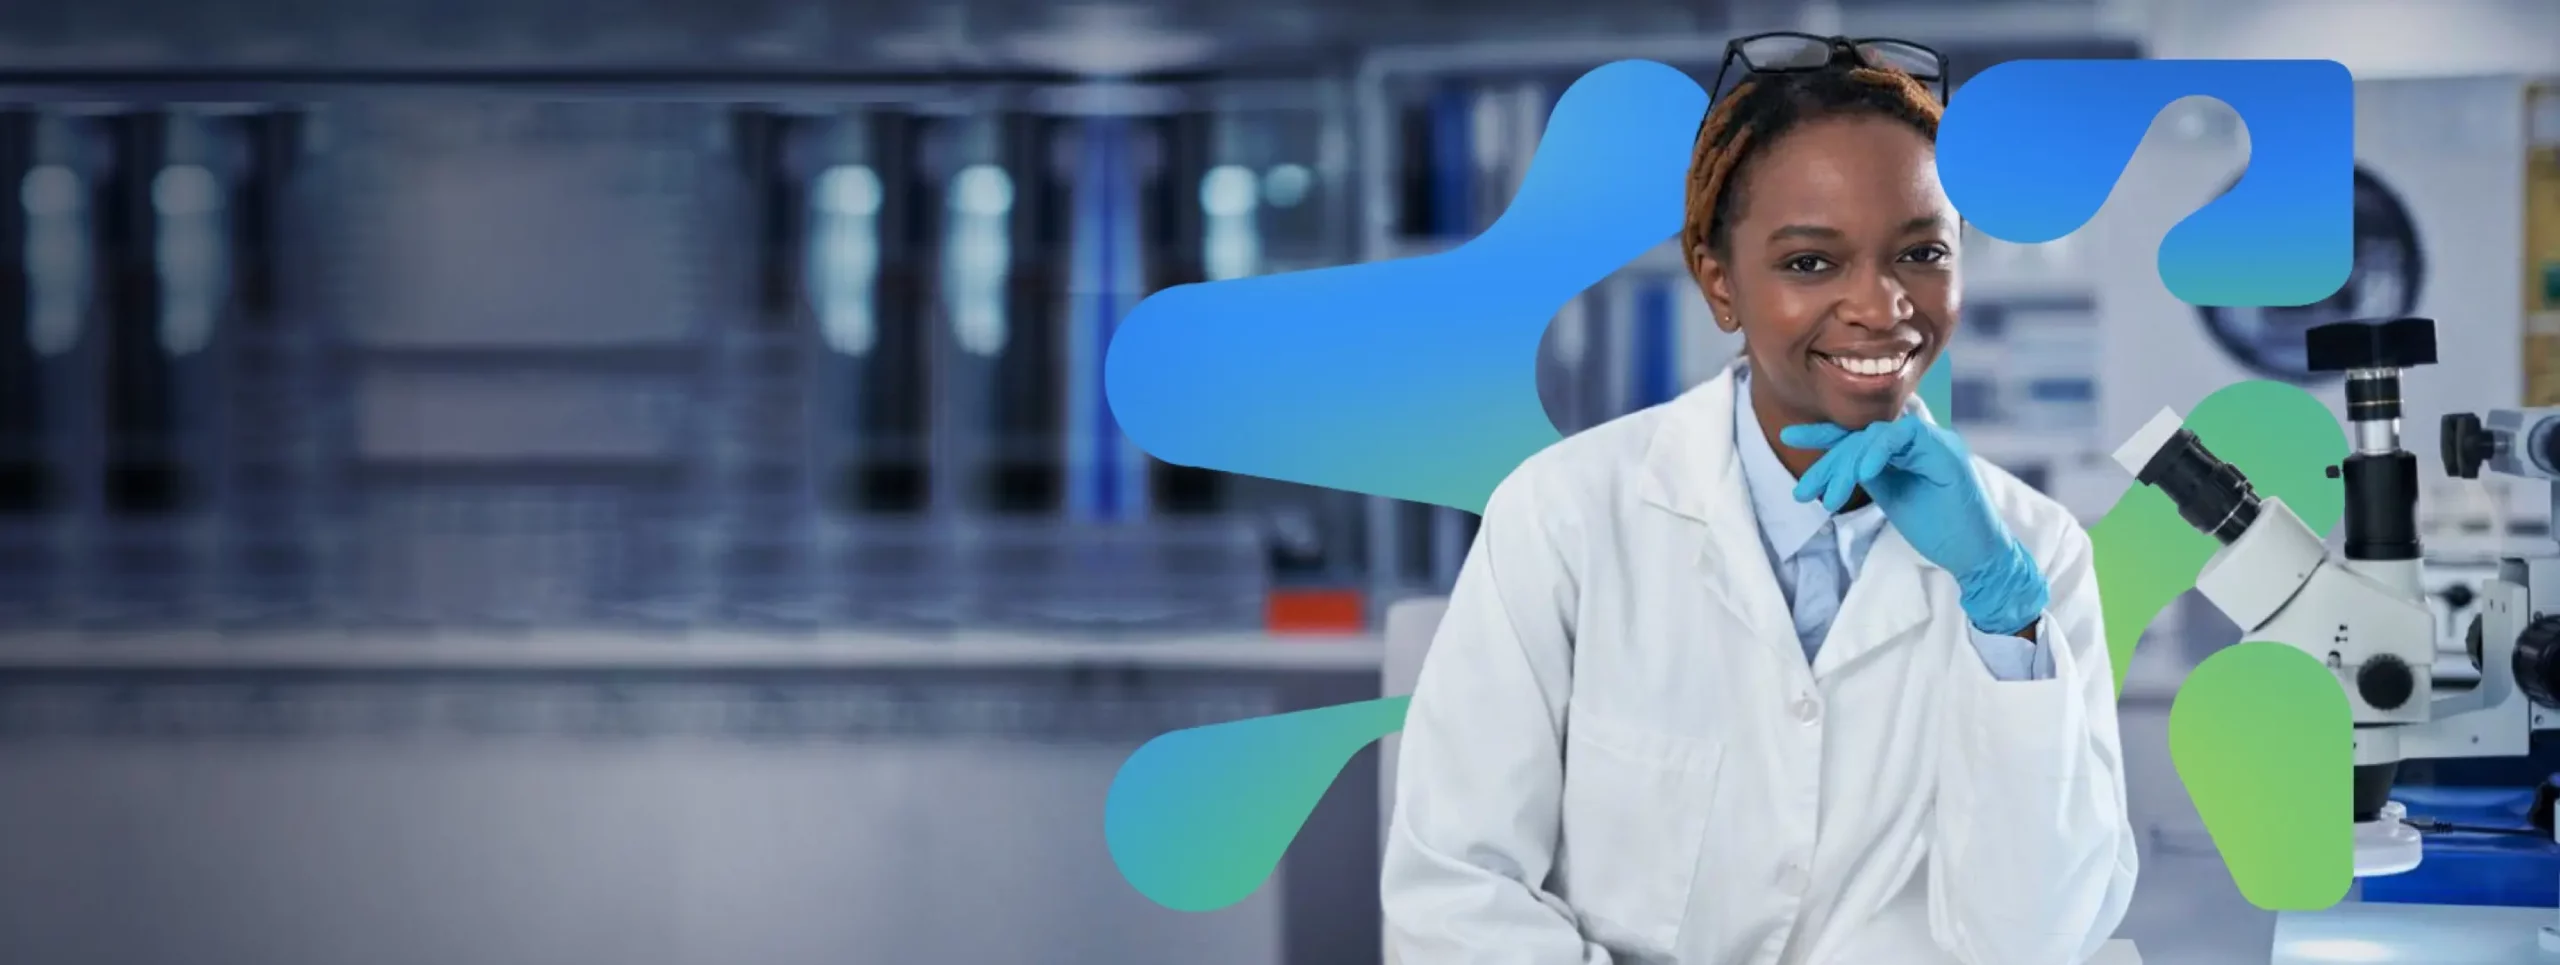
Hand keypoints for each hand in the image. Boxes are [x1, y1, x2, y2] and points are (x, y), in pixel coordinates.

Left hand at [1780, 416, 2048, 635]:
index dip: (1824, 433)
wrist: (1977, 555)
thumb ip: (1870, 474)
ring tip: (1829, 498)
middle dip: (1828, 463)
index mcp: (1907, 447)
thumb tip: (1838, 464)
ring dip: (1846, 466)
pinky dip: (1878, 451)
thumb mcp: (1892, 496)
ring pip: (1875, 436)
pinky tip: (1863, 473)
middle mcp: (1921, 438)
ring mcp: (1935, 442)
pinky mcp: (1947, 453)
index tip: (1788, 435)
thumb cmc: (1939, 528)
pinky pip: (1903, 437)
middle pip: (1861, 435)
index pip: (1860, 433)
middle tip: (1803, 492)